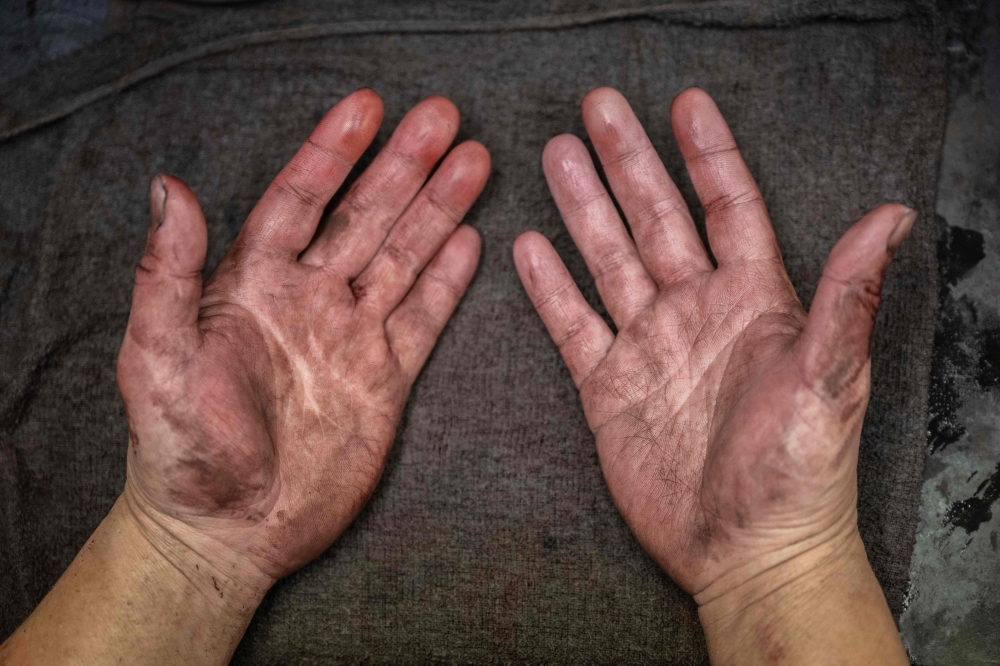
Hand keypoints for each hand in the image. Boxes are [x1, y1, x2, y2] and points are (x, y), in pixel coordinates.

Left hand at [118, 90, 489, 583]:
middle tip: (444, 117)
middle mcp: (308, 300)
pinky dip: (448, 281)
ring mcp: (351, 338)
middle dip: (405, 166)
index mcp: (253, 285)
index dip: (332, 153)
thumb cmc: (180, 450)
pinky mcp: (384, 380)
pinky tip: (471, 242)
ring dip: (438, 210)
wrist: (228, 530)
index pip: (299, 200)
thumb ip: (167, 277)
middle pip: (365, 217)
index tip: (367, 109)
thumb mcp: (156, 361)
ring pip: (403, 257)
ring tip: (473, 162)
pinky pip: (423, 319)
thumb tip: (168, 190)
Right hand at [514, 87, 912, 659]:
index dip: (707, 155)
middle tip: (597, 107)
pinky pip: (574, 324)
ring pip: (609, 260)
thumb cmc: (798, 472)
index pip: (728, 207)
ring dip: (583, 208)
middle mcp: (696, 312)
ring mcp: (649, 347)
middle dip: (626, 160)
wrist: (746, 550)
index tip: (686, 104)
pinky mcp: (609, 387)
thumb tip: (891, 216)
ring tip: (556, 156)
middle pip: (656, 219)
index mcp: (753, 301)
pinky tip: (530, 247)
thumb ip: (845, 297)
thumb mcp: (828, 380)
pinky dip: (551, 287)